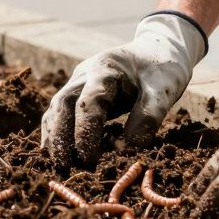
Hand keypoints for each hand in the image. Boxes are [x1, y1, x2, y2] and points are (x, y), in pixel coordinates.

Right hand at [41, 12, 207, 164]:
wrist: (157, 51)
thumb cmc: (162, 70)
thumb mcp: (164, 91)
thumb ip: (148, 117)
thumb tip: (125, 148)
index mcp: (106, 69)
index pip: (89, 102)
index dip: (86, 131)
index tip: (89, 159)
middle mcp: (85, 74)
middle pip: (62, 104)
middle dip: (60, 137)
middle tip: (64, 168)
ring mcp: (79, 82)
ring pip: (57, 109)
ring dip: (55, 137)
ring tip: (59, 166)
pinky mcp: (80, 94)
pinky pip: (62, 114)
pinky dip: (58, 133)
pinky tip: (60, 155)